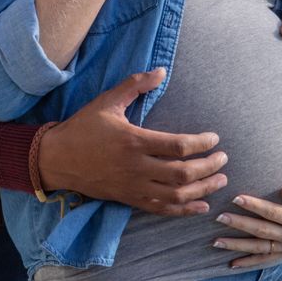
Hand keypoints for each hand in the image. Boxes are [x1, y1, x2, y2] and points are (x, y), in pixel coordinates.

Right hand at [38, 68, 227, 215]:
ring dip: (203, 190)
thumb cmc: (83, 127)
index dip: (201, 144)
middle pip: (182, 173)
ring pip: (176, 195)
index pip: (178, 146)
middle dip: (209, 168)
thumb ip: (135, 85)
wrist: (57, 159)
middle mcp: (136, 167)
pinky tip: (201, 205)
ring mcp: (133, 186)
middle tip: (224, 160)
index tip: (214, 139)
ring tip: (220, 180)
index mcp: (134, 141)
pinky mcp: (129, 199)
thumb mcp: (107, 101)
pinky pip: (161, 208)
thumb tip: (161, 71)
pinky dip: (184, 210)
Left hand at [212, 184, 281, 269]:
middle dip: (239, 224)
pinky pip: (266, 260)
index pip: (272, 213)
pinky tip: (232, 264)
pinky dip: (249, 263)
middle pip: (261, 231)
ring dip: (237, 246)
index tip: (235, 198)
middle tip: (218, 217)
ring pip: (260, 248)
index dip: (253, 205)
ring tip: (216, 242)